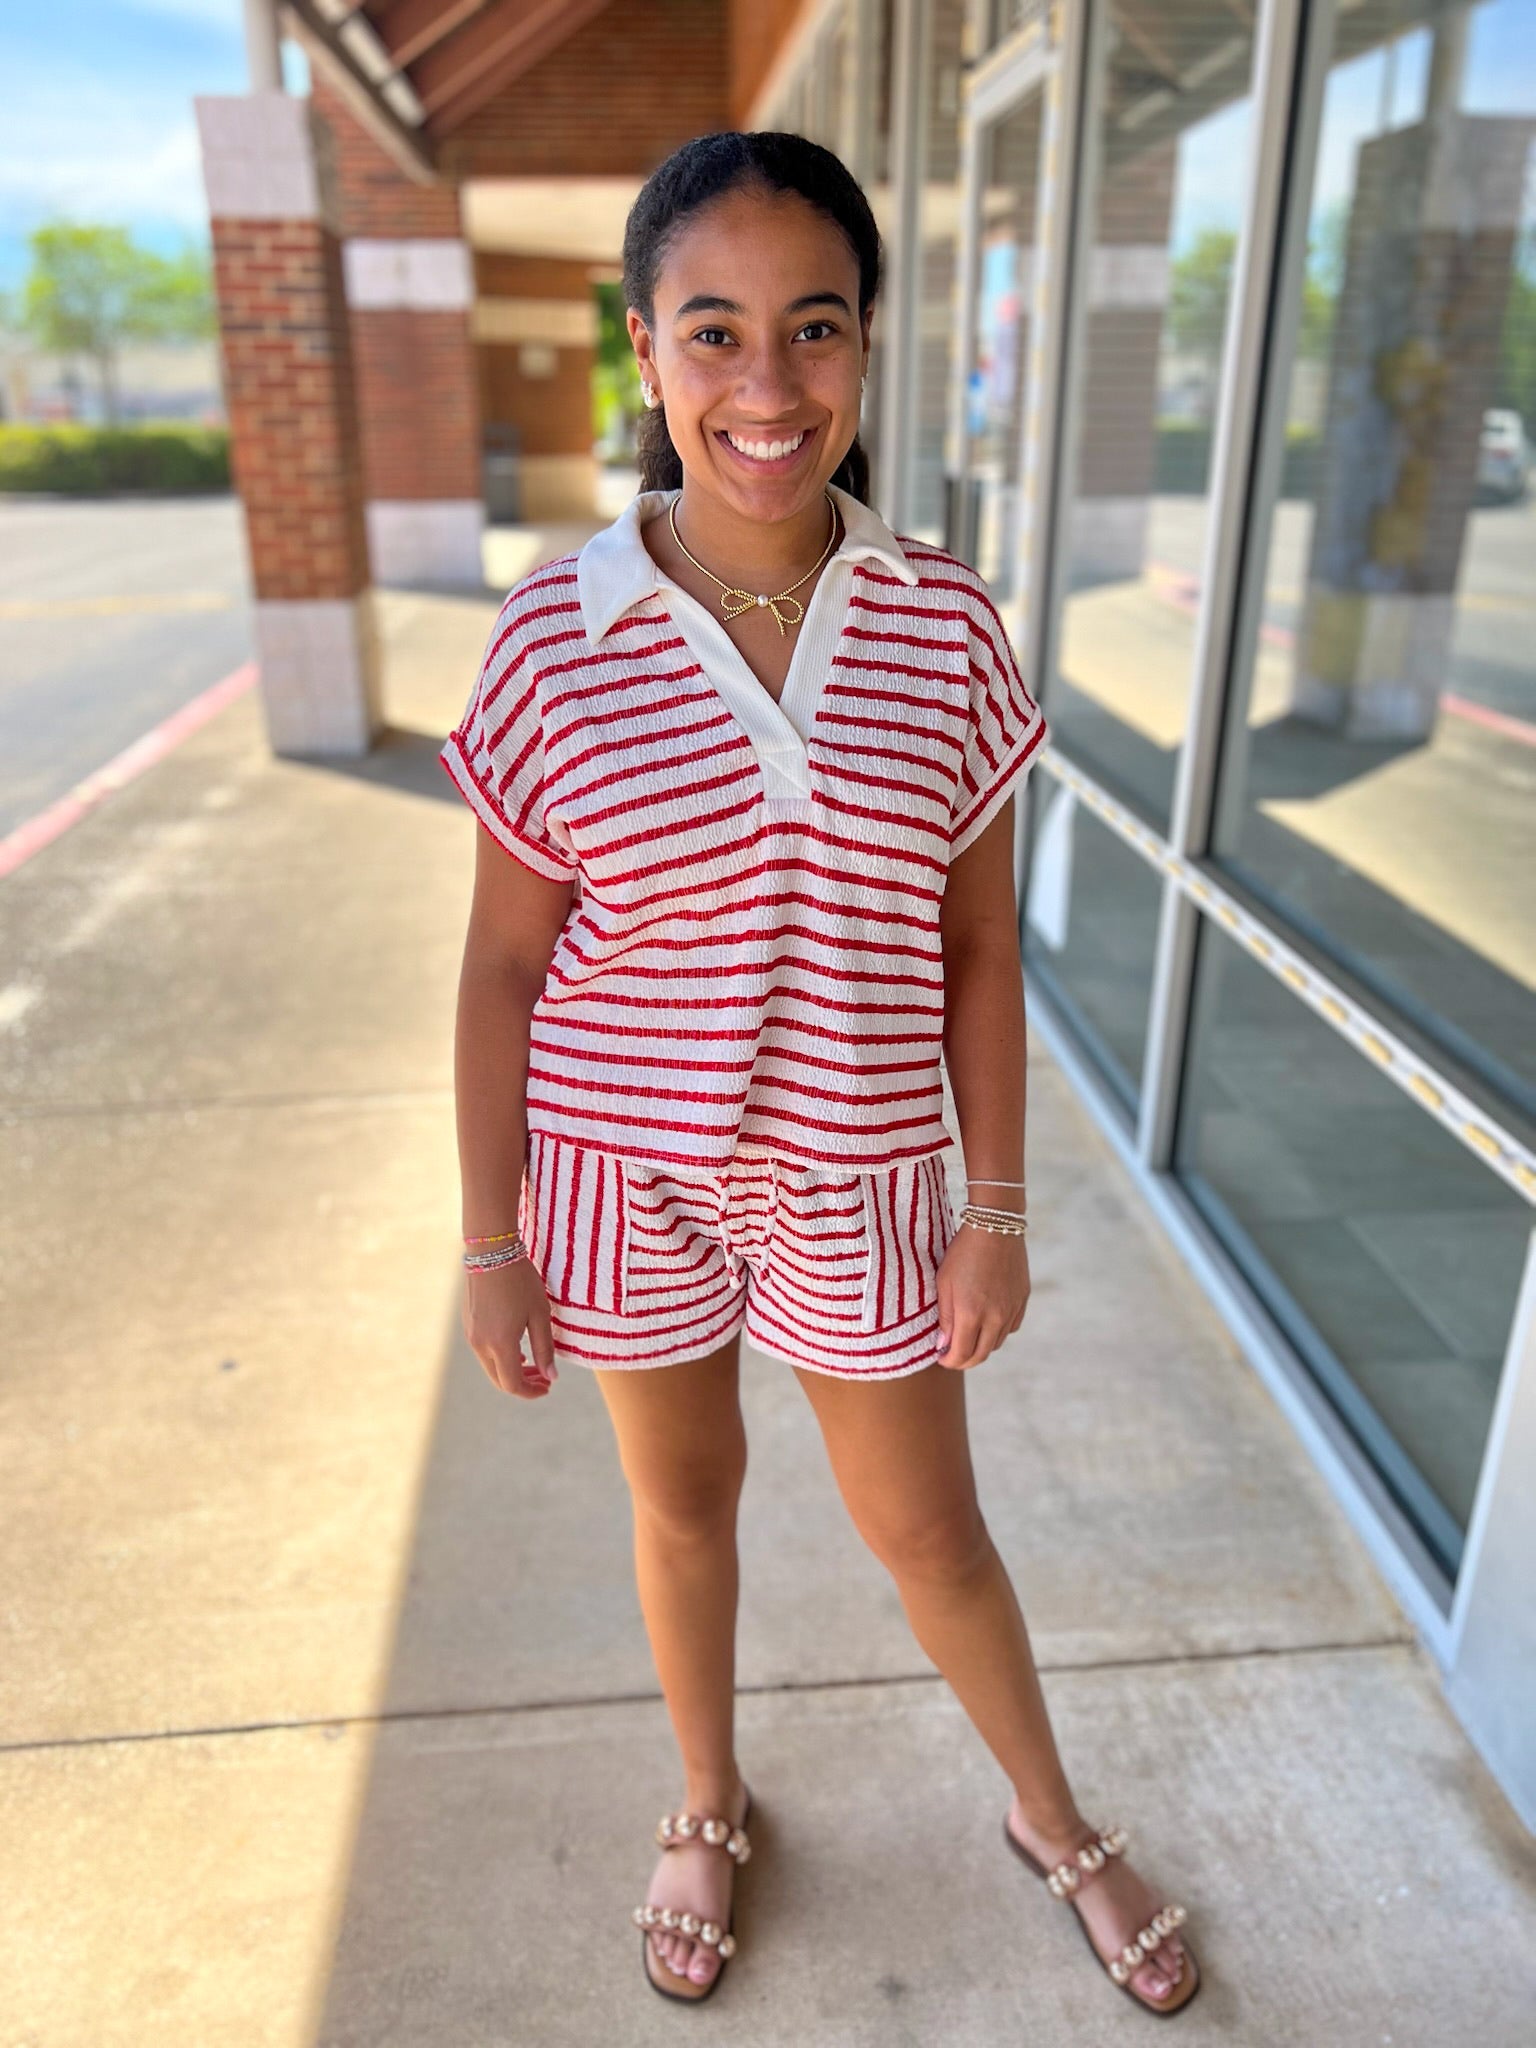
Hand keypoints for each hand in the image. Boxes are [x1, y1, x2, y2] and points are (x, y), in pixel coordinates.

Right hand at [462, 1257, 559, 1398]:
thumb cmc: (520, 1281)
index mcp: (500, 1344)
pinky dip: (501, 1357)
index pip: (513, 1384)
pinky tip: (517, 1348)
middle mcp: (481, 1344)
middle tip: (544, 1378)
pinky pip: (484, 1351)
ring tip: (533, 1364)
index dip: (531, 1392)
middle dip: (523, 1383)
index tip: (548, 1386)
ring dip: (512, 1370)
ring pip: (491, 1366)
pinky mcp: (468, 1325)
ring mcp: (471, 1335)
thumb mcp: (540, 1314)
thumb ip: (545, 1348)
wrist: (491, 1252)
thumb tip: (551, 1376)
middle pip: (500, 1380)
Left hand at [932, 1225, 1030, 1370]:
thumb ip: (945, 1318)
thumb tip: (944, 1345)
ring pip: (996, 1343)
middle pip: (981, 1355)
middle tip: (952, 1356)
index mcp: (971, 1313)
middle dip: (965, 1360)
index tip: (941, 1358)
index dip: (949, 1361)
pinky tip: (987, 1322)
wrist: (995, 1227)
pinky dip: (997, 1332)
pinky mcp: (1022, 1301)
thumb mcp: (944, 1283)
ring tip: (968, 1338)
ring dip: (981, 1347)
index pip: (962, 1354)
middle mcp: (995, 1317)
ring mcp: (1011, 1310)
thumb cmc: (963, 1253)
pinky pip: (1010, 1328)